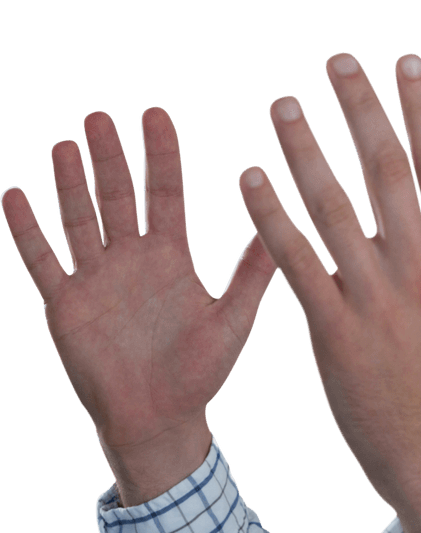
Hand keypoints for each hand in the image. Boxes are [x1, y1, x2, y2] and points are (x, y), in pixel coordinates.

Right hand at [1, 108, 276, 503]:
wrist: (160, 419)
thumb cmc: (202, 371)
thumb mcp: (233, 318)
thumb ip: (252, 273)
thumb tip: (283, 227)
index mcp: (171, 256)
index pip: (163, 193)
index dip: (159, 155)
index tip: (156, 113)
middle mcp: (131, 259)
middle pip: (116, 196)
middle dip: (109, 156)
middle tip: (100, 114)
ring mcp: (96, 279)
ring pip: (78, 220)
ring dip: (69, 183)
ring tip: (64, 143)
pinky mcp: (66, 305)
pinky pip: (43, 261)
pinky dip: (28, 230)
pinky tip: (15, 194)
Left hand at [238, 53, 420, 532]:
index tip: (405, 62)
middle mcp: (420, 268)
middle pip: (385, 169)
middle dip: (360, 107)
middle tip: (335, 60)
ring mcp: (377, 298)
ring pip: (334, 207)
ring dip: (305, 150)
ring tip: (282, 105)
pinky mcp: (336, 331)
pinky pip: (298, 264)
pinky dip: (272, 219)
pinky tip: (249, 179)